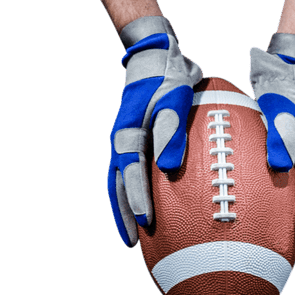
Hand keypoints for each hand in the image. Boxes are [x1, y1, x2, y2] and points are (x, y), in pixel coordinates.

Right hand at [108, 15, 203, 246]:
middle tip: (134, 241)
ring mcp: (125, 138)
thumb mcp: (176, 96)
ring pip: (120, 179)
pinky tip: (151, 203)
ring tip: (137, 232)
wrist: (156, 53)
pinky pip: (131, 169)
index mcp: (129, 130)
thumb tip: (171, 167)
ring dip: (126, 204)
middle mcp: (122, 138)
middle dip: (125, 211)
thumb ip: (172, 130)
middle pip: (118, 182)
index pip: (130, 169)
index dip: (137, 196)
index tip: (146, 219)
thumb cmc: (169, 73)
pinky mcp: (134, 137)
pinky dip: (135, 189)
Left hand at [249, 33, 294, 253]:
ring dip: (292, 215)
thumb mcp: (283, 107)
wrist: (282, 69)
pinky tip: (257, 212)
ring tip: (281, 242)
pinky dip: (274, 198)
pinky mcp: (284, 155)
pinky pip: (280, 181)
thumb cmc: (282, 87)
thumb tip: (279, 167)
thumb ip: (282, 135)